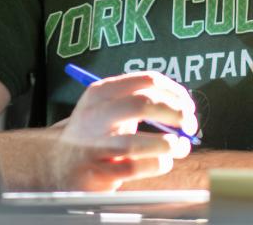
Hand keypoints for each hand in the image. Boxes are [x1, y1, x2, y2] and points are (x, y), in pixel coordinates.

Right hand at [49, 71, 197, 190]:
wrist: (62, 161)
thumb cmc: (97, 132)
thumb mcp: (110, 106)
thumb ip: (140, 100)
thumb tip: (184, 105)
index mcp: (101, 91)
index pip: (146, 81)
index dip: (174, 92)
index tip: (187, 104)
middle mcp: (96, 114)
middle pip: (143, 105)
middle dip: (175, 114)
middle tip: (190, 124)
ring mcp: (95, 144)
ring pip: (137, 142)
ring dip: (169, 144)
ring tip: (180, 145)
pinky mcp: (99, 171)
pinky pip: (136, 168)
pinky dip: (158, 163)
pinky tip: (163, 160)